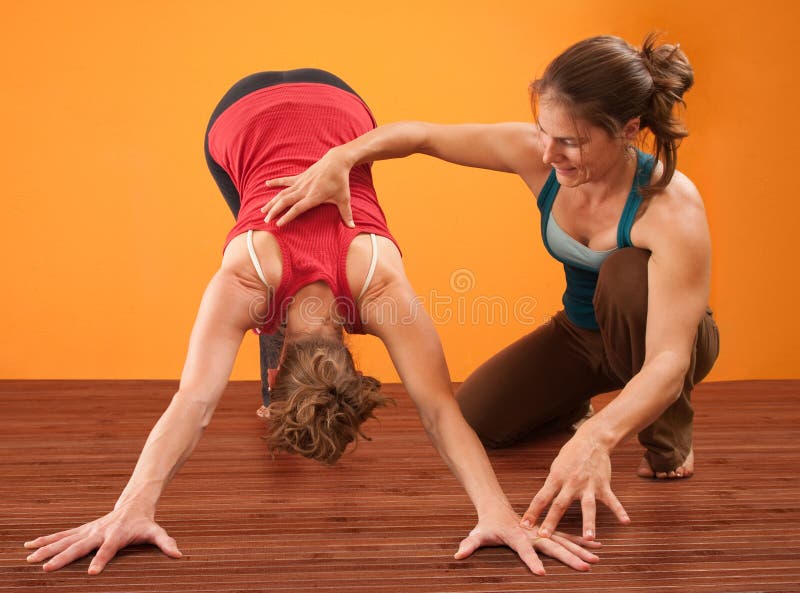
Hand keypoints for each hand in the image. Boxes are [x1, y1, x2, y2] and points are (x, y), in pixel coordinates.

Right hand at [23, 505, 181, 573]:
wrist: (134, 504)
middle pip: (80, 545)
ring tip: (30, 557)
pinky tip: (28, 546)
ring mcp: (88, 530)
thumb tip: (179, 554)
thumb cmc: (145, 522)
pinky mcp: (82, 530)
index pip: (108, 549)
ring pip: (65, 540)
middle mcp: (99, 531)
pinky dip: (45, 540)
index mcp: (116, 535)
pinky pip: (61, 535)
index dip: (101, 560)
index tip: (92, 574)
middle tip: (48, 568)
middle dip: (64, 557)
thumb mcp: (156, 532)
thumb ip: (166, 542)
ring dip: (47, 548)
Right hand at [261, 147, 354, 226]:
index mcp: (314, 197)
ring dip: (272, 201)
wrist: (336, 161)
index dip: (287, 216)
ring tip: (262, 210)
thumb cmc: (340, 181)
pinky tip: (266, 184)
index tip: (278, 224)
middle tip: (266, 221)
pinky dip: (276, 182)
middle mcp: (304, 190)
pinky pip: (285, 180)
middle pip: (286, 201)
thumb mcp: (344, 199)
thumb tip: (353, 227)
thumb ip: (347, 214)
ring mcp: (301, 182)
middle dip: (274, 211)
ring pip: (282, 193)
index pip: (298, 209)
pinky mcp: (300, 176)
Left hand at [454, 504, 600, 574]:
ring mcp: (543, 533)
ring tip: (597, 558)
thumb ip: (469, 545)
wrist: (497, 507)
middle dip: (569, 557)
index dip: (531, 562)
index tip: (541, 574)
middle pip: (553, 546)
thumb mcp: (478, 534)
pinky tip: (597, 547)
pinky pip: (568, 538)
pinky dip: (582, 542)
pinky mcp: (549, 533)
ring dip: (582, 549)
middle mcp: (534, 534)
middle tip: (586, 567)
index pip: (524, 551)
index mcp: (517, 536)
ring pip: (565, 541)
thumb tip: (457, 555)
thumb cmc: (487, 525)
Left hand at [521, 432, 629, 540]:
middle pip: (559, 504)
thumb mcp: (556, 467)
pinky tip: (625, 521)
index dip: (532, 512)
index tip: (524, 525)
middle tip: (544, 536)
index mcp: (556, 478)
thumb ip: (551, 485)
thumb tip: (542, 503)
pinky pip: (612, 500)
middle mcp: (571, 483)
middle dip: (551, 521)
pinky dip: (619, 510)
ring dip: (588, 522)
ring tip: (588, 538)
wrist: (592, 440)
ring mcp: (588, 485)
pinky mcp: (603, 485)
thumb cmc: (570, 455)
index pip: (541, 497)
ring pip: (588, 506)